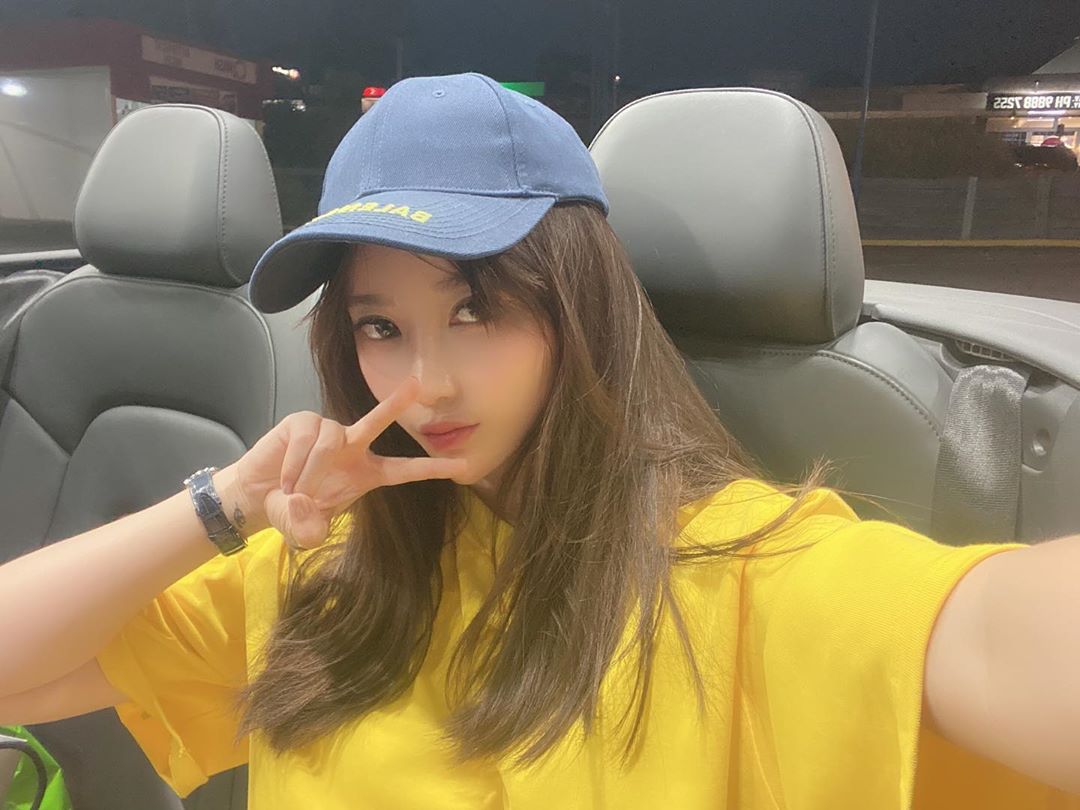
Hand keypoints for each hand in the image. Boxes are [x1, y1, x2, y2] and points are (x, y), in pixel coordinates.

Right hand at [229, 376, 467, 548]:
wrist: (257, 495)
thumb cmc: (293, 509)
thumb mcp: (304, 530)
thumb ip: (307, 529)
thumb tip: (302, 504)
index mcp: (366, 473)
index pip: (404, 470)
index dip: (432, 468)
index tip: (463, 466)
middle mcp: (352, 446)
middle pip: (376, 421)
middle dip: (395, 403)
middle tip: (417, 384)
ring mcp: (328, 431)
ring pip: (328, 445)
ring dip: (309, 476)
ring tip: (294, 492)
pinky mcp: (303, 422)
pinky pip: (305, 441)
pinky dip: (292, 467)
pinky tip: (283, 479)